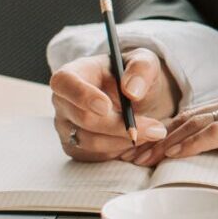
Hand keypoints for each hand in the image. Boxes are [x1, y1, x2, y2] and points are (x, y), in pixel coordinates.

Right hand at [48, 48, 178, 161]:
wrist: (135, 98)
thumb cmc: (134, 76)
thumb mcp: (145, 63)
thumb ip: (141, 69)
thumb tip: (131, 91)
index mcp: (73, 73)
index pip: (64, 83)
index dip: (82, 96)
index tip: (107, 107)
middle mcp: (63, 101)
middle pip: (83, 118)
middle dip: (119, 126)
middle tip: (154, 128)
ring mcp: (65, 126)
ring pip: (90, 142)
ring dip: (123, 140)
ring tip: (151, 132)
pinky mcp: (74, 147)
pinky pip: (94, 156)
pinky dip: (118, 151)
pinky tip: (134, 139)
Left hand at [140, 89, 217, 170]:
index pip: (196, 114)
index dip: (166, 130)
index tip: (144, 147)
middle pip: (186, 116)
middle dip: (153, 136)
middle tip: (127, 155)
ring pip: (193, 123)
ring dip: (162, 143)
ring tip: (139, 160)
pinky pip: (214, 134)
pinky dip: (188, 144)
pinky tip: (171, 155)